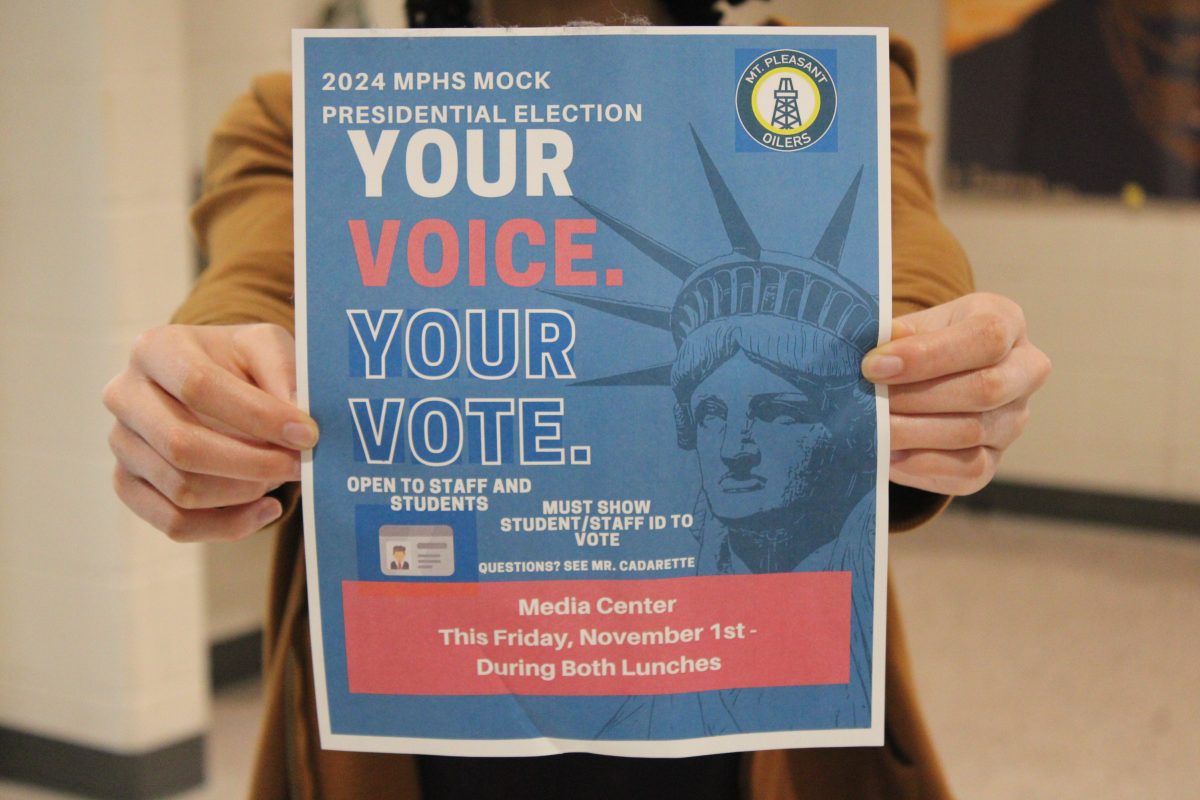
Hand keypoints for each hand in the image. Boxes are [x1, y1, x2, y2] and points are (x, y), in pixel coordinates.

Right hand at [102, 323, 317, 540]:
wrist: (213, 382)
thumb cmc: (240, 362)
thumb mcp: (266, 347)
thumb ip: (284, 373)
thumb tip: (299, 423)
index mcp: (155, 350)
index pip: (199, 387)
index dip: (258, 417)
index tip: (307, 435)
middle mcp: (125, 396)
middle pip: (183, 447)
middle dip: (253, 464)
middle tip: (299, 466)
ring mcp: (121, 444)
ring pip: (182, 490)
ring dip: (244, 492)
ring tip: (280, 476)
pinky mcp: (127, 484)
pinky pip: (174, 523)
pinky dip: (228, 525)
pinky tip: (267, 508)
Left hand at [861, 292, 1050, 495]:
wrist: (926, 379)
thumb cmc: (918, 344)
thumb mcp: (908, 328)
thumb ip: (895, 337)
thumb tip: (878, 358)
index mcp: (1005, 322)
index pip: (985, 337)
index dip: (927, 355)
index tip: (874, 365)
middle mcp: (1024, 371)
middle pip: (986, 388)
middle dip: (918, 397)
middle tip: (870, 400)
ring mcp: (1013, 419)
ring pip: (972, 431)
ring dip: (914, 431)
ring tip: (873, 427)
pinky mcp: (996, 460)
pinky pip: (968, 469)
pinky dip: (921, 464)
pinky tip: (888, 453)